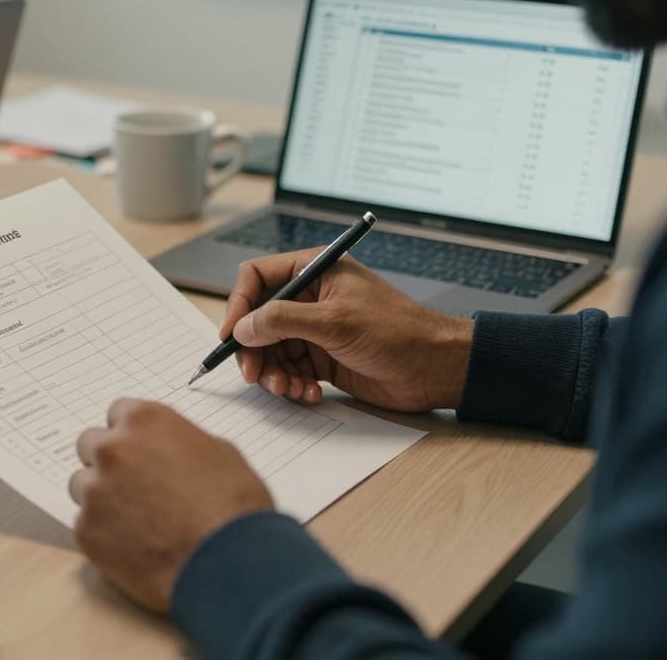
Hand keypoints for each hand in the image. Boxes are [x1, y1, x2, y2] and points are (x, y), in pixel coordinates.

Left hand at [70, 398, 273, 612]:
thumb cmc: (233, 508)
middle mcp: (112, 450)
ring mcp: (94, 492)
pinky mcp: (86, 532)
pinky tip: (134, 545)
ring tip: (135, 519)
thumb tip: (171, 451)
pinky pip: (85, 524)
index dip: (131, 434)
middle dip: (108, 461)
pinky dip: (104, 532)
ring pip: (82, 486)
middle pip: (90, 445)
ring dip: (102, 496)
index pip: (118, 413)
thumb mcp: (220, 453)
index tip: (139, 449)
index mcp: (144, 421)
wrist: (227, 563)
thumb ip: (179, 443)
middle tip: (134, 484)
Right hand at [221, 250, 473, 412]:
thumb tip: (242, 328)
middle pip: (258, 320)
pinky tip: (310, 394)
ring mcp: (315, 329)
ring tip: (290, 389)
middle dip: (254, 350)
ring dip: (274, 373)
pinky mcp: (322, 358)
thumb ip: (283, 321)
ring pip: (271, 350)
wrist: (436, 368)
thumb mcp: (335, 322)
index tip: (231, 336)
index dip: (238, 305)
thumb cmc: (398, 332)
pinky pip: (290, 371)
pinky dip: (292, 385)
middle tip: (255, 375)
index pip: (257, 278)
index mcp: (314, 271)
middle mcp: (310, 297)